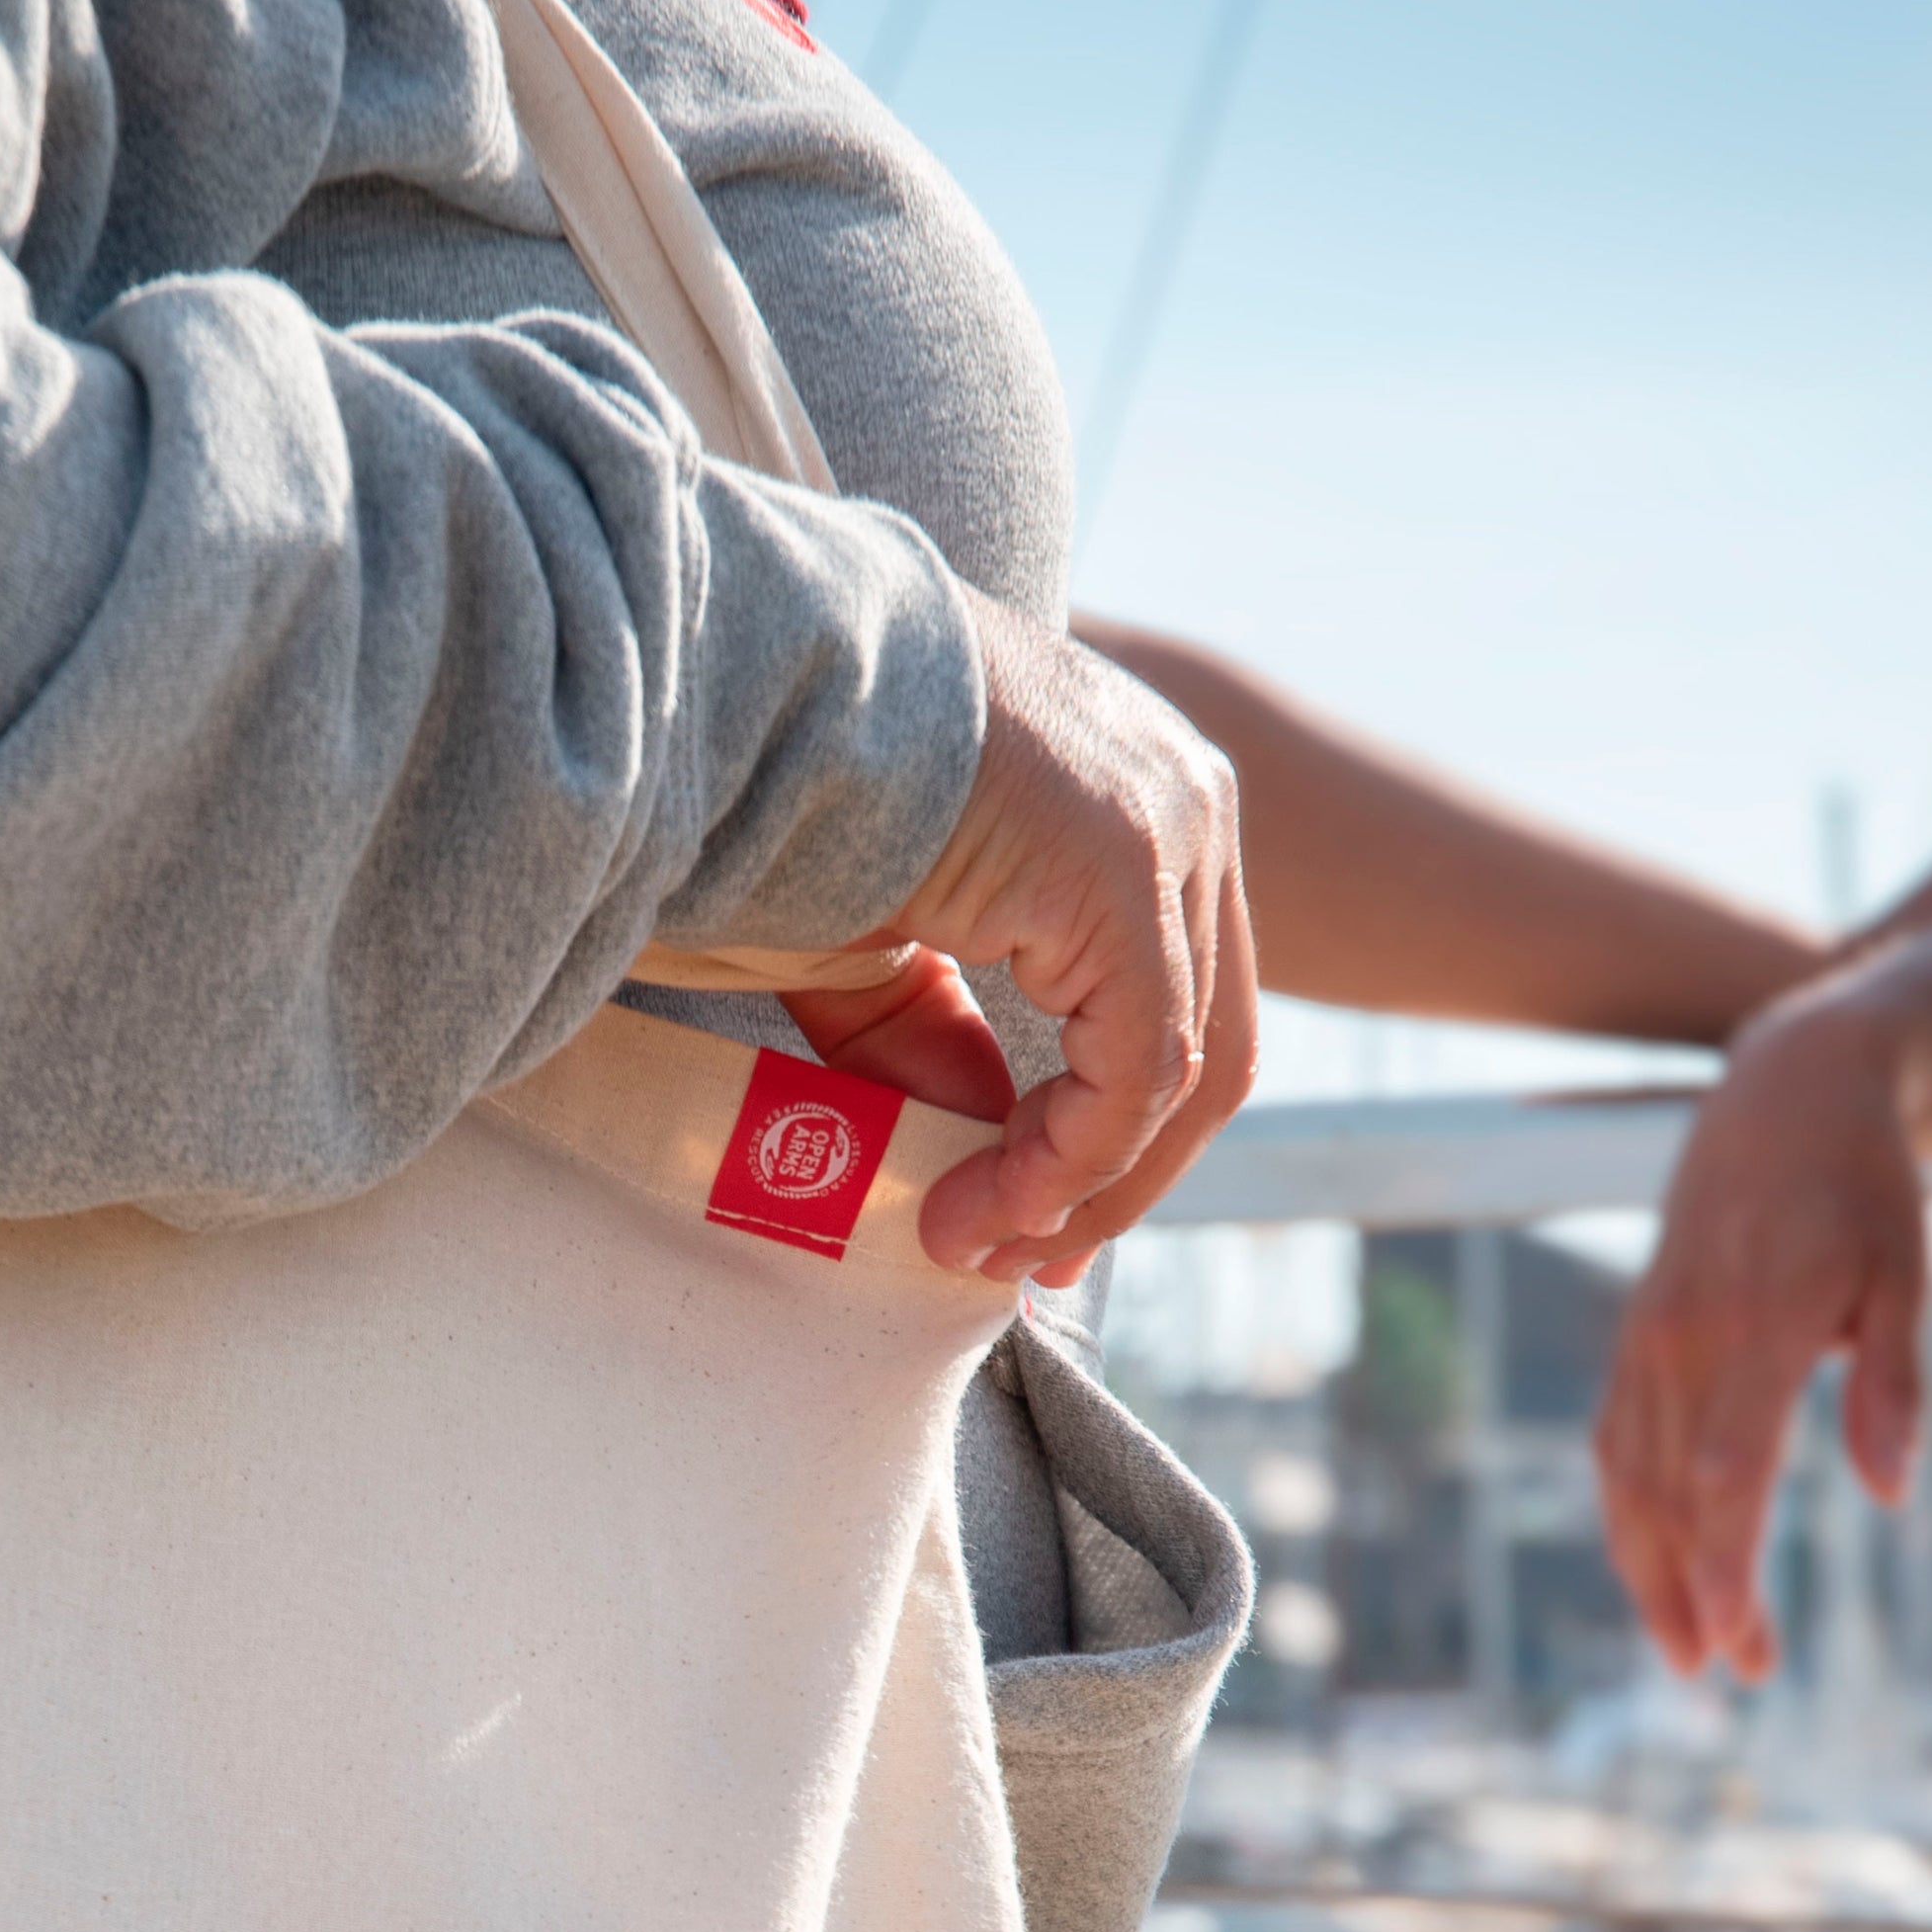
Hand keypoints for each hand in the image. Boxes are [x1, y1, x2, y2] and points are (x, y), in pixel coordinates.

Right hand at [802, 608, 1252, 1285]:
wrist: (726, 672)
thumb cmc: (767, 782)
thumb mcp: (868, 938)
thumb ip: (933, 1033)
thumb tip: (979, 1146)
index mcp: (1136, 790)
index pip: (1174, 998)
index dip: (1109, 1137)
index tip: (1020, 1222)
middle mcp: (1183, 796)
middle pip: (1205, 1044)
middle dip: (1113, 1177)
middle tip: (1022, 1259)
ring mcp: (1169, 821)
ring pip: (1181, 1068)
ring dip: (1081, 1185)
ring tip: (973, 1242)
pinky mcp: (1129, 862)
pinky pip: (1136, 1064)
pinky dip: (1068, 1158)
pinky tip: (980, 1203)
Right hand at [1593, 989, 1927, 1679]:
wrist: (1783, 1092)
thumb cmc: (1865, 1187)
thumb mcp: (1906, 1272)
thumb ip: (1894, 1382)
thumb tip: (1893, 1492)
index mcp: (1761, 1324)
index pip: (1730, 1468)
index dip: (1725, 1562)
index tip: (1735, 1641)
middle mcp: (1686, 1338)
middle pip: (1672, 1494)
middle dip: (1696, 1594)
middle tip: (1738, 1676)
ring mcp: (1649, 1338)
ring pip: (1631, 1478)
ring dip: (1652, 1571)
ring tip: (1688, 1652)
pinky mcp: (1638, 1338)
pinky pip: (1618, 1444)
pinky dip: (1631, 1517)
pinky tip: (1654, 1567)